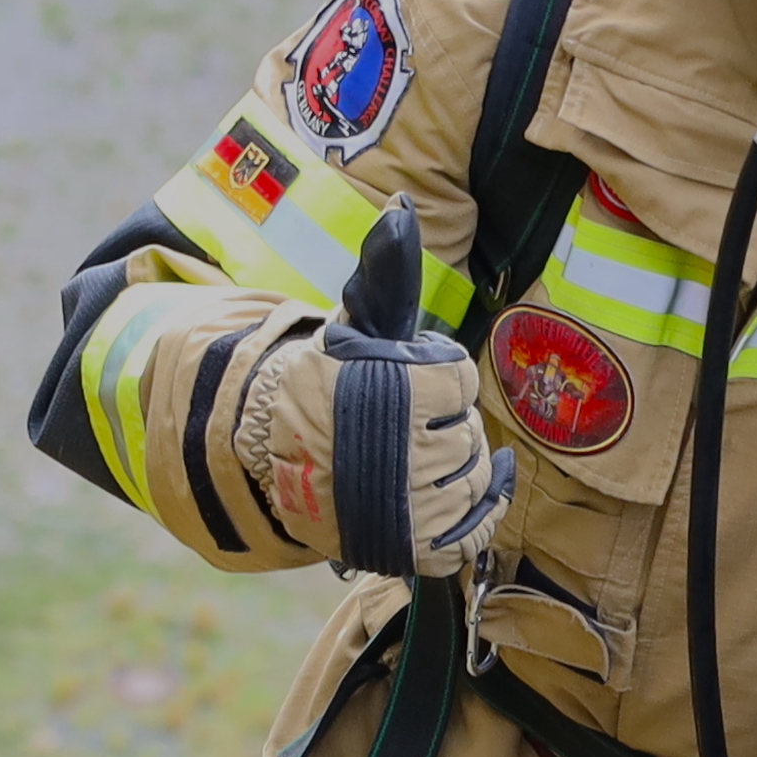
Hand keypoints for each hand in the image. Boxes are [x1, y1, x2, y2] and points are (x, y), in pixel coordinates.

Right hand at [307, 202, 511, 574]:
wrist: (277, 458)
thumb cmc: (326, 384)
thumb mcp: (356, 323)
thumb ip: (387, 271)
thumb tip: (400, 210)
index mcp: (405, 392)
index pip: (460, 384)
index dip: (435, 378)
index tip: (400, 381)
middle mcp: (413, 454)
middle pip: (471, 436)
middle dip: (444, 425)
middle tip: (402, 424)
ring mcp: (415, 506)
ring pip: (474, 481)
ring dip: (456, 466)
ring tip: (416, 454)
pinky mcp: (415, 546)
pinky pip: (474, 533)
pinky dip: (480, 512)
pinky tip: (474, 487)